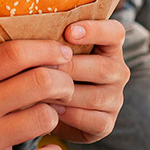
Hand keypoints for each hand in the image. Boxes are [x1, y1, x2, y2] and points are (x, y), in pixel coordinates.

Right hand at [0, 40, 74, 149]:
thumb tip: (21, 36)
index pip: (13, 53)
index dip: (46, 48)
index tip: (62, 51)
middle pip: (37, 81)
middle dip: (62, 79)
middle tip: (65, 82)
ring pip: (42, 117)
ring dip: (55, 113)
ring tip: (50, 112)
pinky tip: (50, 146)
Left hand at [51, 19, 128, 143]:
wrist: (52, 107)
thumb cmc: (53, 69)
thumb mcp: (56, 50)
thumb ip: (54, 39)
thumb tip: (32, 26)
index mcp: (110, 46)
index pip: (115, 32)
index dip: (95, 30)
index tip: (69, 32)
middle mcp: (118, 71)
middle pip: (104, 67)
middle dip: (71, 68)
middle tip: (44, 66)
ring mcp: (115, 98)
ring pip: (96, 96)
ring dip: (66, 93)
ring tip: (41, 90)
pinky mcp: (107, 123)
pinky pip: (93, 120)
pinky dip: (70, 115)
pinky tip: (50, 109)